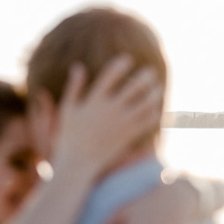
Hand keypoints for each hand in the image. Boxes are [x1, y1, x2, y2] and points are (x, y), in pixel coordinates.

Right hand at [53, 54, 162, 179]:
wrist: (78, 164)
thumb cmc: (69, 136)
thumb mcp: (67, 110)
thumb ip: (73, 87)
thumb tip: (78, 66)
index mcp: (94, 101)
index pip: (112, 74)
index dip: (122, 64)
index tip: (127, 60)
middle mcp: (110, 110)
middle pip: (135, 86)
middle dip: (145, 76)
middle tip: (149, 72)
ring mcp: (122, 123)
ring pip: (147, 102)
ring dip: (154, 92)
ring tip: (156, 88)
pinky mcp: (129, 135)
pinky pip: (148, 120)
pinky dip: (154, 112)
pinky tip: (154, 108)